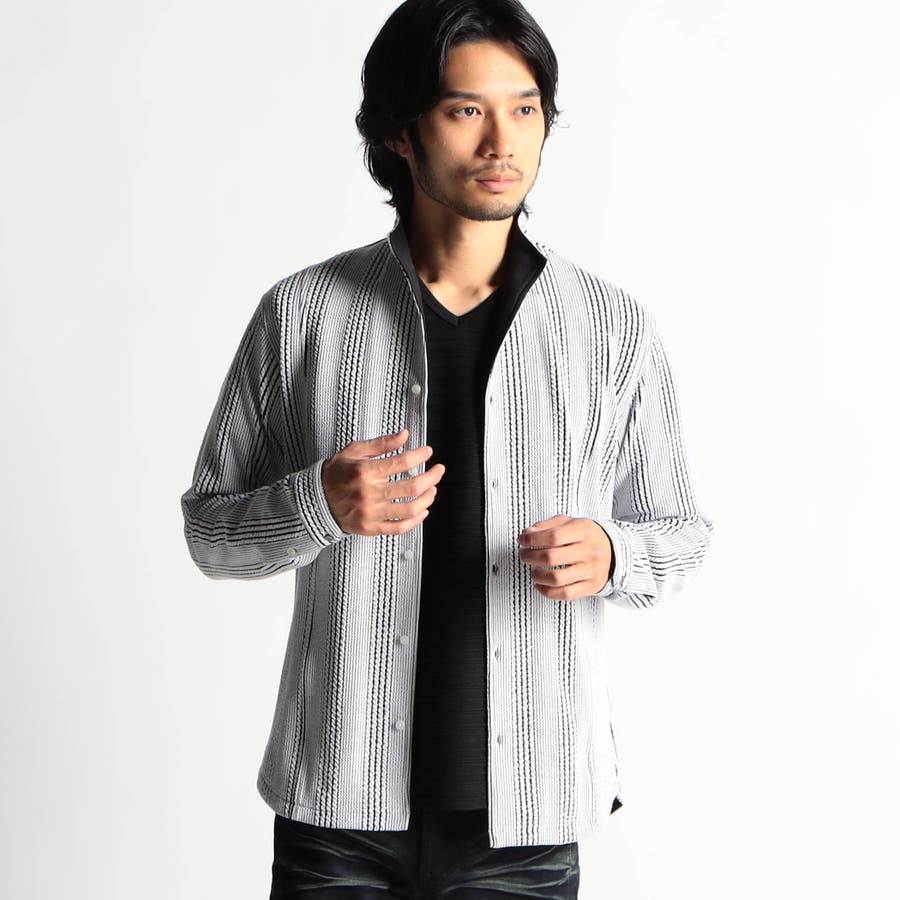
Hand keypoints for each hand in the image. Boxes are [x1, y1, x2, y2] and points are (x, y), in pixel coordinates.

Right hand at [321, 427, 445, 535]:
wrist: (314, 501)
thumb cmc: (334, 474)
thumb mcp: (353, 452)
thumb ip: (380, 444)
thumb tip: (404, 435)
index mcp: (365, 472)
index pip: (402, 462)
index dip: (420, 455)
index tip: (427, 451)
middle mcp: (369, 493)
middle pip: (412, 487)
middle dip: (432, 477)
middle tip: (439, 470)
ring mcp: (371, 513)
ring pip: (409, 509)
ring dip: (427, 498)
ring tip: (433, 489)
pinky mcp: (371, 528)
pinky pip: (399, 528)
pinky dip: (415, 521)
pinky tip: (422, 511)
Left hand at [517, 514, 611, 600]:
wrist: (614, 552)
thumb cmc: (587, 536)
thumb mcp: (570, 522)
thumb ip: (546, 526)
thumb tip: (526, 534)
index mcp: (584, 530)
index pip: (552, 536)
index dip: (532, 539)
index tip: (522, 540)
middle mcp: (589, 550)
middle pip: (551, 557)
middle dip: (530, 557)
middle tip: (524, 555)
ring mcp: (591, 570)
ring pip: (556, 578)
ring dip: (537, 575)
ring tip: (533, 570)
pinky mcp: (591, 586)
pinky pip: (565, 594)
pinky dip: (547, 592)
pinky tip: (540, 585)